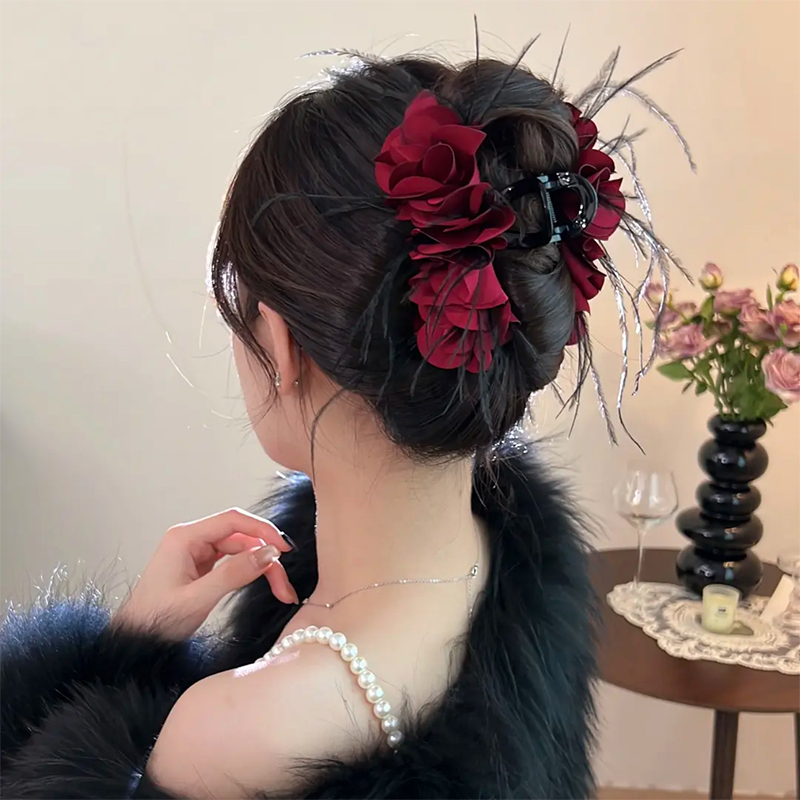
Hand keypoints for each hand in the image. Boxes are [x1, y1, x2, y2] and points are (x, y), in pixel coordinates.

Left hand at [113, 508, 298, 639]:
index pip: (233, 520)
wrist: (133, 643)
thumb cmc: (154, 622)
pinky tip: (264, 585)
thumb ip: (234, 574)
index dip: (263, 531)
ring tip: (281, 591)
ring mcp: (196, 554)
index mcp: (184, 538)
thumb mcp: (198, 599)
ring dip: (262, 568)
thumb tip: (269, 553)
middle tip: (284, 585)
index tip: (284, 549)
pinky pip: (233, 563)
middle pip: (241, 538)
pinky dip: (250, 573)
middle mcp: (191, 540)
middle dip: (266, 558)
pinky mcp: (200, 568)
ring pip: (241, 551)